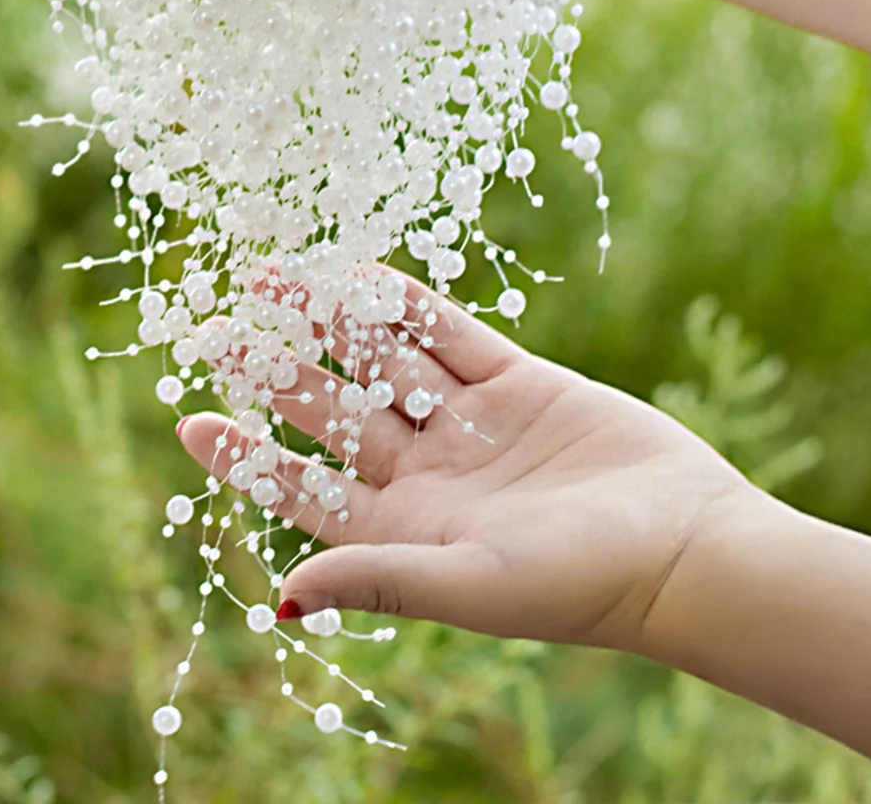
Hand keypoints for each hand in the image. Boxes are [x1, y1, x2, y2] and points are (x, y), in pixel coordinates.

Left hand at [175, 273, 755, 655]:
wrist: (684, 546)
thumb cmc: (578, 585)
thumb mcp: (468, 586)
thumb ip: (377, 579)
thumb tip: (282, 595)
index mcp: (403, 531)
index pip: (302, 488)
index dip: (244, 455)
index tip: (186, 421)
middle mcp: (427, 474)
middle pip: (332, 411)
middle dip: (273, 369)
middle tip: (212, 328)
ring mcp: (470, 423)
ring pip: (382, 361)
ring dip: (329, 321)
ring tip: (272, 277)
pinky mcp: (518, 380)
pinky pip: (448, 332)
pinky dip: (404, 303)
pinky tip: (357, 275)